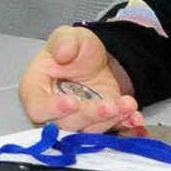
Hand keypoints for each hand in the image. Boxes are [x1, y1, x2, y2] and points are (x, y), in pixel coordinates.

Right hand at [18, 25, 142, 132]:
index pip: (37, 107)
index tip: (72, 102)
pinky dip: (123, 127)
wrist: (99, 59)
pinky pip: (109, 133)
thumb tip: (62, 53)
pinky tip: (134, 118)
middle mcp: (53, 112)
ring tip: (127, 104)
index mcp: (36, 90)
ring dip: (110, 120)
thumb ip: (64, 42)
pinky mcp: (97, 126)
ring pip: (89, 132)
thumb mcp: (69, 36)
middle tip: (110, 105)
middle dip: (90, 116)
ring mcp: (76, 122)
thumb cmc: (75, 50)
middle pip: (65, 125)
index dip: (52, 109)